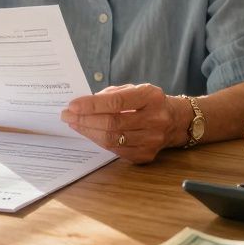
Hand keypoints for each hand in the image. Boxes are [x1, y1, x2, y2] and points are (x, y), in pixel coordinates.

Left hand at [60, 84, 178, 163]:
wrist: (176, 121)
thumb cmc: (149, 103)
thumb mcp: (136, 89)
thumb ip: (113, 95)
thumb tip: (84, 105)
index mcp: (151, 97)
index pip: (117, 102)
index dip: (92, 105)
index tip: (72, 105)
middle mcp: (155, 119)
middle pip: (112, 123)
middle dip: (85, 119)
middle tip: (67, 116)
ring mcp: (152, 140)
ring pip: (112, 139)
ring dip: (88, 132)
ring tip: (75, 124)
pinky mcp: (146, 155)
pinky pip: (116, 150)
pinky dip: (99, 141)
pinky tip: (90, 133)